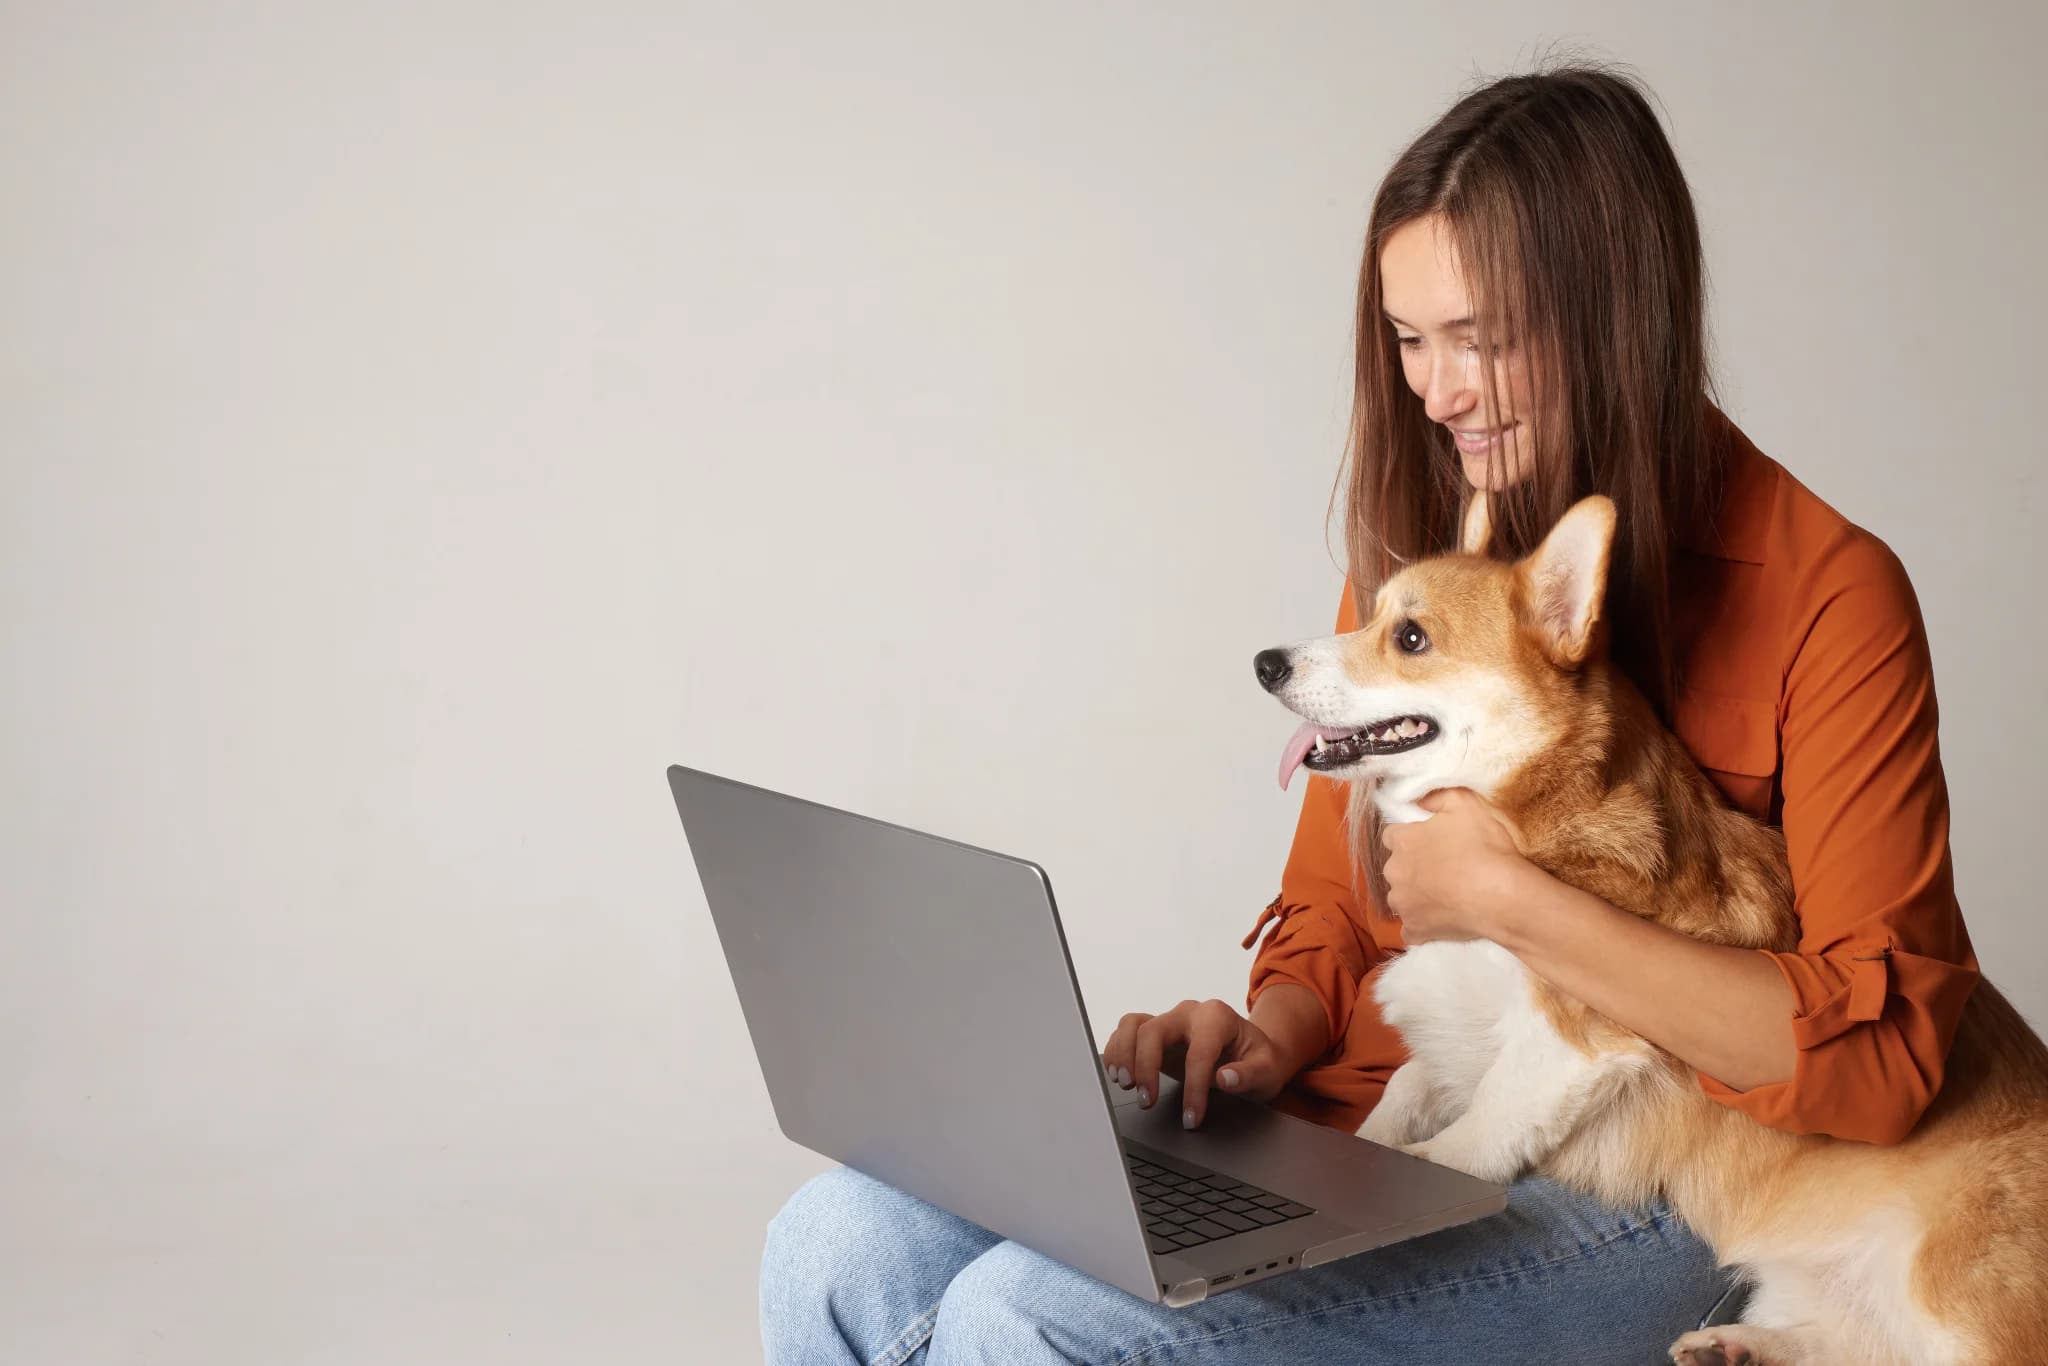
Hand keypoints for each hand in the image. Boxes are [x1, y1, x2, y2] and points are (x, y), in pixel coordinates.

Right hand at [1101, 998, 1289, 1129]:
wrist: (1252, 1052)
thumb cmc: (1260, 1060)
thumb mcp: (1268, 1070)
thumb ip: (1249, 1074)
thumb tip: (1225, 1078)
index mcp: (1218, 1017)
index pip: (1198, 1051)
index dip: (1193, 1088)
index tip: (1191, 1118)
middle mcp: (1189, 1013)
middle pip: (1154, 1030)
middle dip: (1146, 1066)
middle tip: (1146, 1100)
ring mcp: (1169, 1020)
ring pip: (1133, 1025)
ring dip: (1124, 1055)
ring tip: (1125, 1084)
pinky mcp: (1156, 1032)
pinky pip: (1126, 1031)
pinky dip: (1117, 1050)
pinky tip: (1119, 1074)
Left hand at [1381, 787, 1530, 943]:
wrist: (1502, 896)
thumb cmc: (1484, 847)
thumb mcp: (1465, 804)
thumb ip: (1436, 797)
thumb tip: (1419, 800)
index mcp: (1403, 841)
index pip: (1393, 836)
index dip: (1412, 837)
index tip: (1432, 842)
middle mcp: (1395, 873)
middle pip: (1396, 867)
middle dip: (1413, 866)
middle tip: (1444, 868)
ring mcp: (1403, 904)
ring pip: (1401, 897)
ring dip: (1416, 895)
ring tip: (1445, 895)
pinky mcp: (1415, 930)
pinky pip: (1411, 928)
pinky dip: (1421, 925)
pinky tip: (1439, 920)